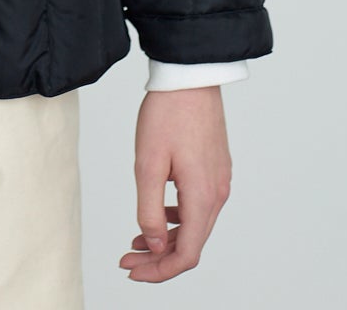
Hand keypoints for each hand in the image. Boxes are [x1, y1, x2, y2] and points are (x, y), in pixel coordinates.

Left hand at [120, 85, 232, 282]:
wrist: (190, 76)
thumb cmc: (167, 113)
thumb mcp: (148, 163)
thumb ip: (150, 209)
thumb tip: (156, 245)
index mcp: (202, 196)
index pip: (187, 255)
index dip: (159, 270)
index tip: (132, 270)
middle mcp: (217, 194)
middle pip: (192, 244)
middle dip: (159, 258)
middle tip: (128, 258)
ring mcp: (219, 181)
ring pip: (195, 226)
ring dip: (167, 239)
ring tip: (136, 239)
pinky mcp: (215, 168)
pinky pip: (198, 206)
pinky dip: (176, 219)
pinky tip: (156, 214)